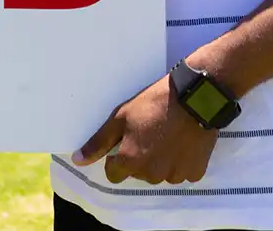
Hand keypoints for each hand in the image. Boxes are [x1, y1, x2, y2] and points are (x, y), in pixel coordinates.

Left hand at [73, 73, 219, 184]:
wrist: (195, 98)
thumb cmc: (154, 104)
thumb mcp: (120, 118)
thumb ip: (98, 143)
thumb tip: (78, 161)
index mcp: (130, 162)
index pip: (114, 174)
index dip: (117, 158)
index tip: (128, 141)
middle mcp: (151, 174)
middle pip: (139, 174)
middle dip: (141, 159)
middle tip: (150, 133)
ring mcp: (174, 175)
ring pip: (161, 174)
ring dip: (161, 161)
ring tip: (168, 136)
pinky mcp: (194, 172)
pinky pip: (182, 173)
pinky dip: (181, 161)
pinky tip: (183, 142)